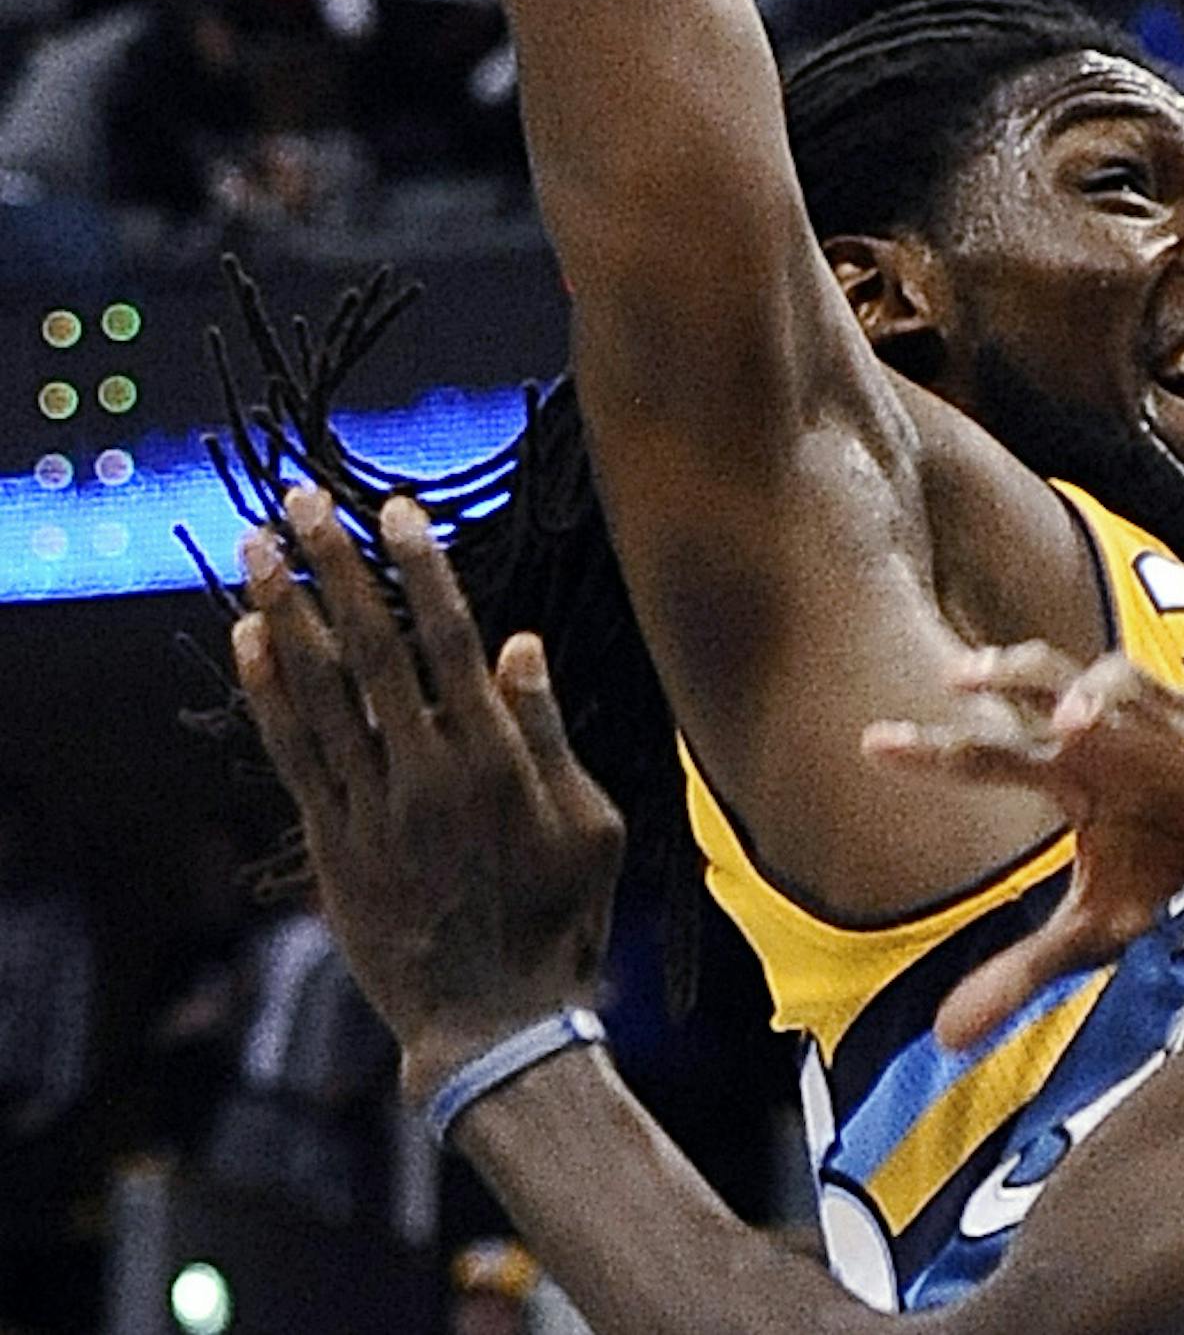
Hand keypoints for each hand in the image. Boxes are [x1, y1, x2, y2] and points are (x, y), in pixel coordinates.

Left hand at [233, 485, 624, 1096]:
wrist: (493, 1029)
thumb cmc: (561, 920)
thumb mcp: (591, 823)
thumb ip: (548, 731)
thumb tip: (518, 642)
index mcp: (496, 762)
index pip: (449, 642)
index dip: (419, 568)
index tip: (395, 507)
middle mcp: (426, 777)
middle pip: (372, 649)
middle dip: (335, 566)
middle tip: (302, 497)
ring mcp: (372, 813)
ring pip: (319, 693)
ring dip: (285, 613)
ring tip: (257, 547)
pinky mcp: (334, 848)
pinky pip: (292, 756)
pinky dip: (268, 694)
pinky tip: (249, 641)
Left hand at [865, 643, 1183, 1050]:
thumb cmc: (1173, 873)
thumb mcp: (1096, 931)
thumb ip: (1024, 972)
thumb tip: (942, 1041)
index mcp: (1073, 774)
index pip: (990, 753)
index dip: (934, 748)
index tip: (871, 743)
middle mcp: (1116, 736)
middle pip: (1051, 681)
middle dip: (1011, 675)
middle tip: (962, 680)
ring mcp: (1180, 729)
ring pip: (1133, 680)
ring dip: (1099, 694)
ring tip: (1068, 723)